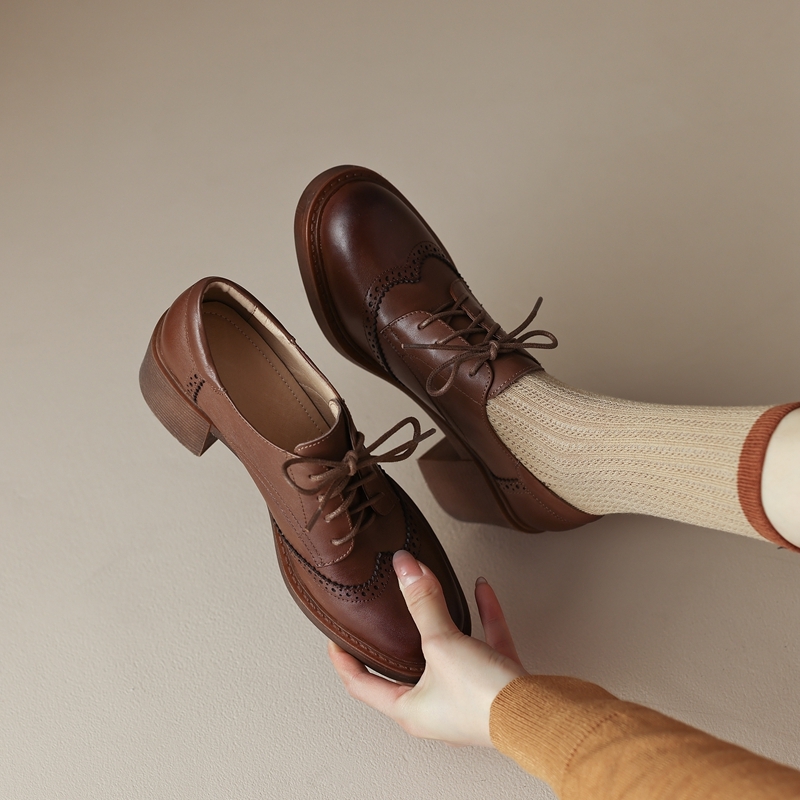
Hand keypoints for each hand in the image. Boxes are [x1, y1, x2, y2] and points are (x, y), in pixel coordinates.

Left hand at [328, 549, 527, 746]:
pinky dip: (482, 615)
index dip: (343, 661)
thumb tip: (404, 567)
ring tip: (431, 594)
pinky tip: (481, 589)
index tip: (335, 638)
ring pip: (448, 653)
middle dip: (394, 641)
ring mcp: (467, 696)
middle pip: (405, 669)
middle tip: (381, 617)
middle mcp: (435, 708)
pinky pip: (484, 642)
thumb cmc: (484, 700)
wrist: (539, 716)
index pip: (361, 686)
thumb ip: (422, 603)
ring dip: (442, 622)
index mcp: (409, 710)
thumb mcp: (441, 644)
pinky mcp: (496, 682)